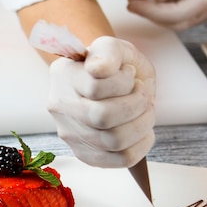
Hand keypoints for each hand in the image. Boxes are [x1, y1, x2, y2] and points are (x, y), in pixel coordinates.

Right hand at [47, 36, 155, 168]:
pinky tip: (143, 130)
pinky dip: (142, 144)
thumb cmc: (114, 65)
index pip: (96, 86)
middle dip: (136, 104)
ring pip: (114, 141)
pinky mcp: (86, 154)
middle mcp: (60, 106)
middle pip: (103, 117)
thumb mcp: (114, 47)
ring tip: (145, 109)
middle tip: (143, 93)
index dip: (124, 81)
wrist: (113, 83)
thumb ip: (107, 52)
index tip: (129, 74)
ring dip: (143, 123)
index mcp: (63, 74)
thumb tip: (99, 69)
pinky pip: (121, 159)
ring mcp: (71, 134)